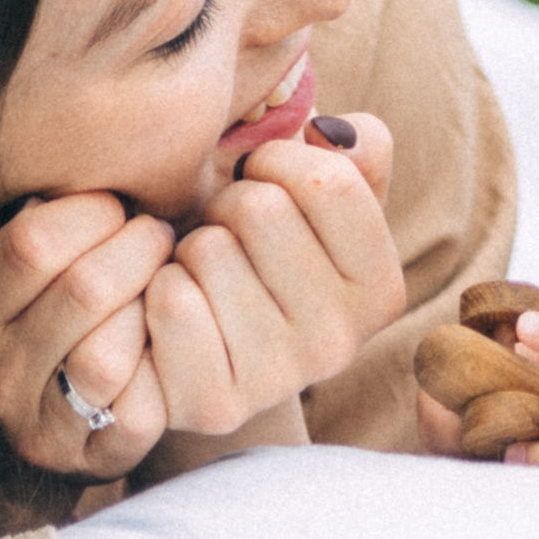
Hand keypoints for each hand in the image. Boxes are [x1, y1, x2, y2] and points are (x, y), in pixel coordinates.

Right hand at [0, 188, 177, 482]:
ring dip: (151, 308)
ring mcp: (29, 424)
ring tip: (162, 286)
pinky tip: (165, 345)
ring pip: (105, 356)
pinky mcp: (83, 462)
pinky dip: (162, 371)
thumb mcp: (24, 253)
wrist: (66, 405)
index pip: (33, 240)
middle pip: (82, 289)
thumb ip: (36, 208)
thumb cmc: (58, 298)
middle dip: (138, 248)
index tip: (117, 207)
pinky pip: (137, 411)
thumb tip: (80, 130)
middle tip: (156, 238)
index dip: (94, 212)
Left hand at [142, 115, 405, 460]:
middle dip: (228, 203)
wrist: (206, 348)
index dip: (279, 160)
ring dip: (190, 246)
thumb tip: (329, 133)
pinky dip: (158, 286)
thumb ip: (355, 146)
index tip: (263, 180)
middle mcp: (341, 344)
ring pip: (209, 251)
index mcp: (381, 290)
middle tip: (226, 234)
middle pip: (261, 210)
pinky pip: (171, 302)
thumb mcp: (326, 193)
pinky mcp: (214, 405)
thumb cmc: (265, 248)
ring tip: (203, 274)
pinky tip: (175, 307)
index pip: (330, 182)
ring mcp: (278, 381)